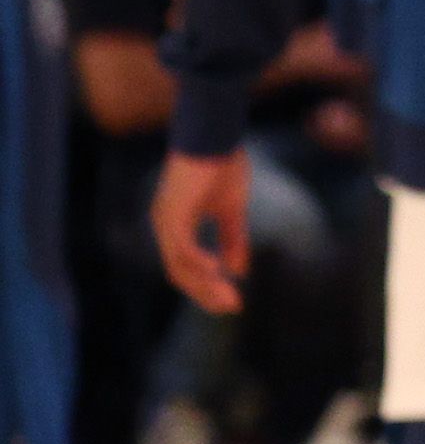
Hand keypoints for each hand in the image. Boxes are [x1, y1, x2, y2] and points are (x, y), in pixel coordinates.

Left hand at [151, 151, 248, 313]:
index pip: (186, 269)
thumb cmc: (222, 165)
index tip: (234, 302)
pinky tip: (218, 270)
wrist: (215, 136)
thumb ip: (233, 240)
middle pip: (180, 274)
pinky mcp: (173, 213)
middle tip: (232, 307)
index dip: (209, 287)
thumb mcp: (232, 209)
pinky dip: (198, 261)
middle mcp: (166, 227)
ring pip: (180, 266)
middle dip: (207, 293)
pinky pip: (181, 247)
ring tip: (229, 296)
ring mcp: (166, 221)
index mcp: (177, 226)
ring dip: (205, 284)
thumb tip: (239, 271)